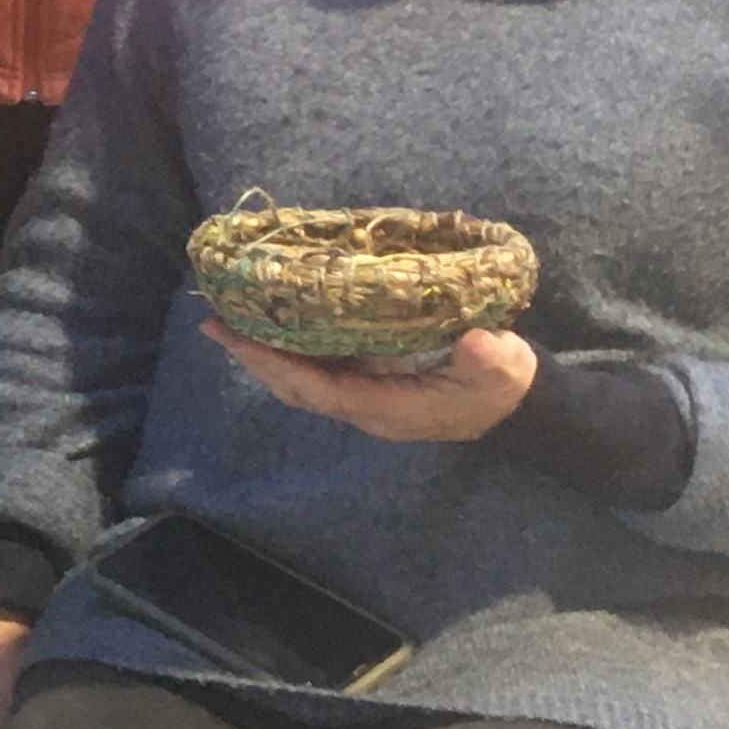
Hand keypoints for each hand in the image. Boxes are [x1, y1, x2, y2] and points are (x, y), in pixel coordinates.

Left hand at [204, 320, 538, 440]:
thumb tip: (479, 342)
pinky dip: (286, 346)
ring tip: (225, 319)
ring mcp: (364, 395)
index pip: (324, 392)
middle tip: (214, 323)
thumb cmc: (503, 384)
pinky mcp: (367, 379)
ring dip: (263, 352)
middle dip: (256, 358)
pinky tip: (267, 321)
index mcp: (390, 409)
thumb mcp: (505, 369)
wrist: (514, 401)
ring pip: (300, 379)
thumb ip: (490, 360)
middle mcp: (366, 408)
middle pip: (297, 388)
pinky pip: (315, 366)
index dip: (283, 368)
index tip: (246, 340)